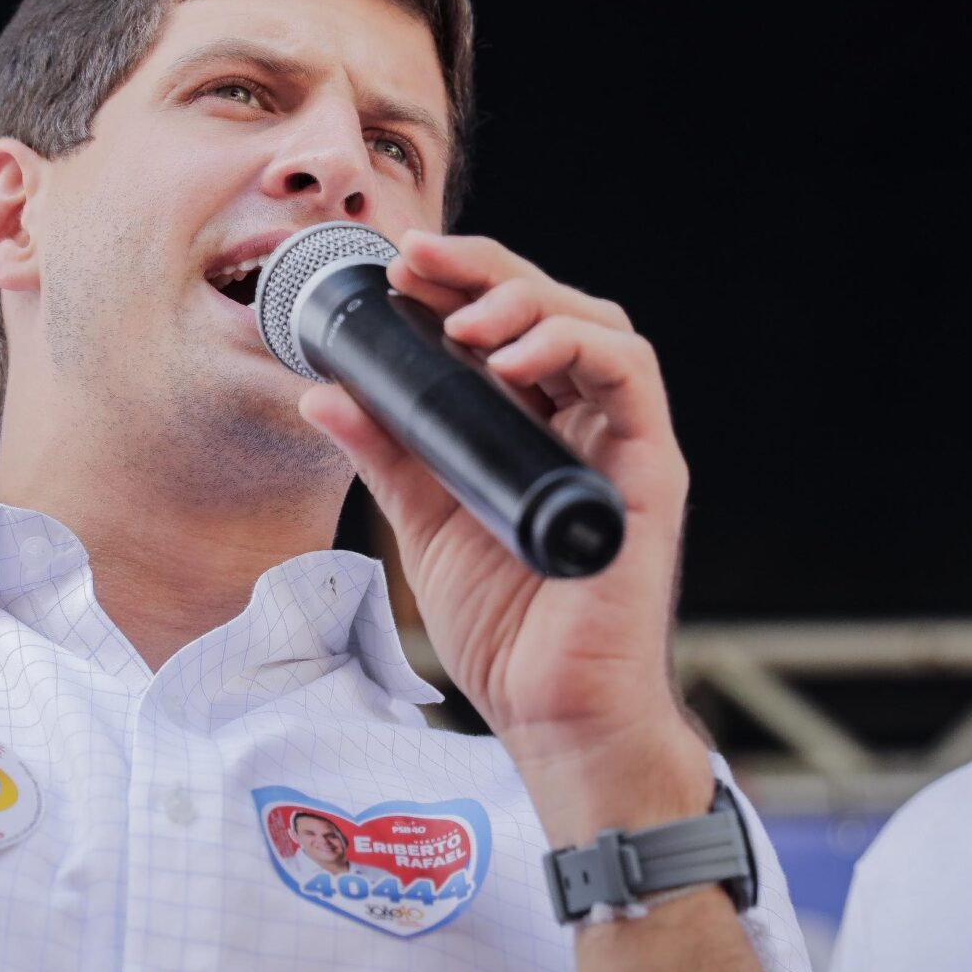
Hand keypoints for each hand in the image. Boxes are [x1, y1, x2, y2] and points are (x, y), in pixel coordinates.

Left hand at [299, 233, 713, 845]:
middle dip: (486, 270)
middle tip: (418, 260)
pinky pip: (633, 379)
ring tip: (463, 318)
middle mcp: (587, 425)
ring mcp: (624, 445)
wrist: (551, 712)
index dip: (461, 283)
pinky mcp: (649, 473)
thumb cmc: (507, 628)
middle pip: (555, 307)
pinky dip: (576, 349)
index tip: (398, 267)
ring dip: (529, 301)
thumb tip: (323, 392)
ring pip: (599, 326)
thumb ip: (386, 452)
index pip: (510, 326)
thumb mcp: (423, 522)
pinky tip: (515, 359)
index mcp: (538, 428)